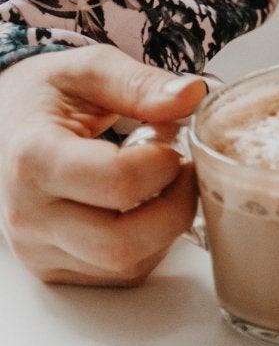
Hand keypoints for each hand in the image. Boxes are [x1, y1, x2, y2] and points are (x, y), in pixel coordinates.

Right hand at [0, 46, 207, 285]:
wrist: (3, 125)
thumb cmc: (43, 97)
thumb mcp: (87, 70)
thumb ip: (140, 83)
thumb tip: (192, 95)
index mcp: (34, 158)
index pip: (117, 183)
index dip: (164, 164)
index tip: (173, 140)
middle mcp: (30, 214)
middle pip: (122, 243)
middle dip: (176, 207)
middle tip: (184, 169)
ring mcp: (38, 249)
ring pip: (126, 267)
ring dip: (166, 229)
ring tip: (164, 183)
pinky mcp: (53, 268)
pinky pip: (119, 276)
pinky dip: (149, 246)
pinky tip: (145, 208)